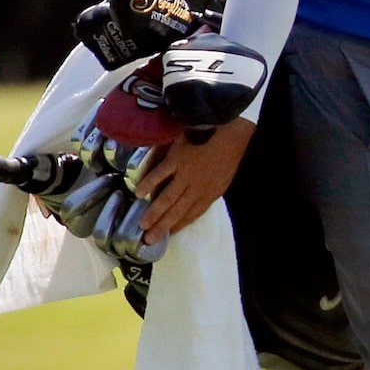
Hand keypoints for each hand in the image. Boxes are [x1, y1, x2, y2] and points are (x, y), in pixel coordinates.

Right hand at [133, 118, 255, 246]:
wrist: (231, 130)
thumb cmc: (229, 152)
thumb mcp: (224, 177)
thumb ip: (209, 190)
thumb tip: (194, 199)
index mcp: (211, 192)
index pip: (192, 214)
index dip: (179, 225)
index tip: (167, 236)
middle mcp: (198, 187)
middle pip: (178, 211)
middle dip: (162, 227)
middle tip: (148, 239)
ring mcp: (186, 174)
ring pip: (168, 198)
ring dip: (154, 213)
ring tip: (142, 224)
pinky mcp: (177, 159)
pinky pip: (160, 174)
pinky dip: (149, 183)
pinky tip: (139, 193)